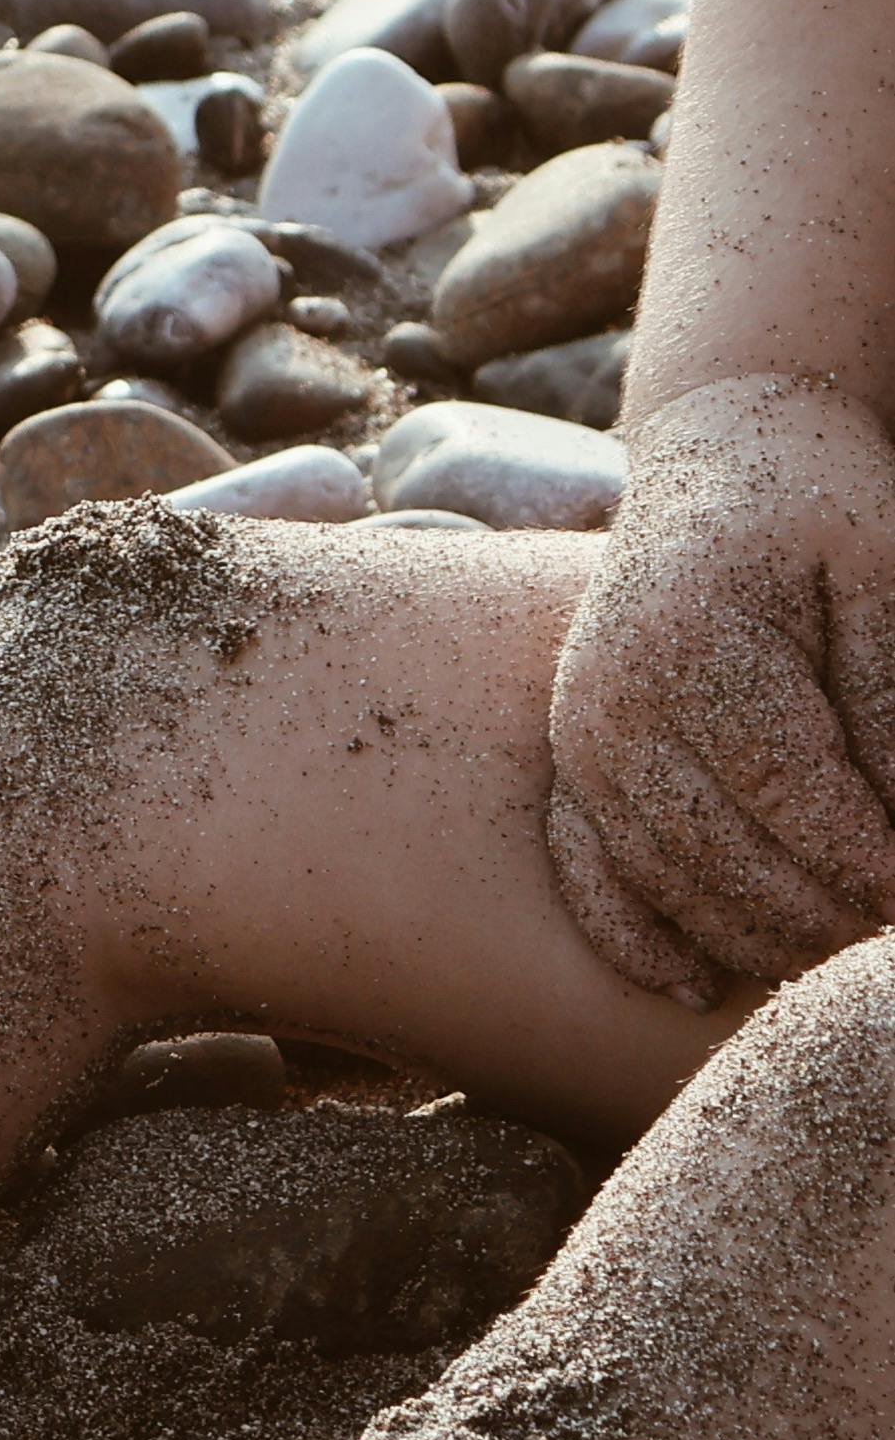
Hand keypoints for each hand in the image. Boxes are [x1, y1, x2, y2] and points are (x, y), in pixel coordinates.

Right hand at [546, 375, 894, 999]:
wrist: (722, 452)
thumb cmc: (823, 509)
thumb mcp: (886, 577)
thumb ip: (892, 700)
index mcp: (693, 639)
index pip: (787, 786)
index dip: (861, 862)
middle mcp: (615, 698)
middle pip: (717, 849)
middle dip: (816, 918)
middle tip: (880, 951)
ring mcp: (583, 734)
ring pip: (660, 874)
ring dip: (749, 936)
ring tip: (831, 964)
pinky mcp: (575, 760)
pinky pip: (588, 869)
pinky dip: (635, 935)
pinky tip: (694, 987)